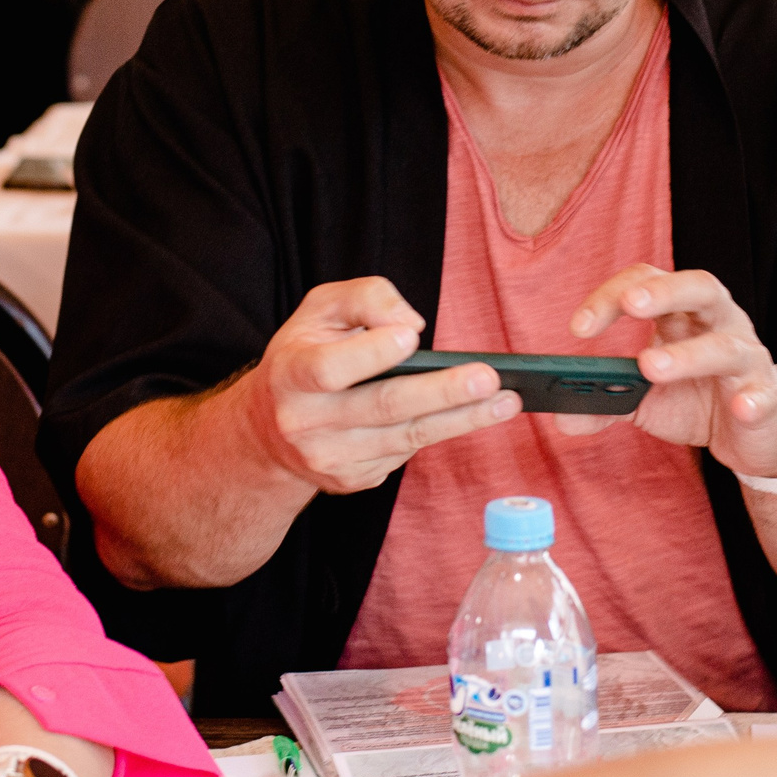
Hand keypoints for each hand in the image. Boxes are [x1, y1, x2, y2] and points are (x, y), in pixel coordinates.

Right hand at [240, 277, 518, 494]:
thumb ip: (364, 298)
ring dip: (461, 419)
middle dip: (440, 393)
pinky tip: (475, 416)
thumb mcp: (320, 310)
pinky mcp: (354, 478)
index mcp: (291, 374)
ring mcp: (331, 457)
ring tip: (506, 401)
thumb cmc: (305, 354)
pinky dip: (441, 431)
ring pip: (405, 437)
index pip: (330, 367)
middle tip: (487, 378)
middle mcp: (306, 422)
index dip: (372, 353)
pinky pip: (404, 453)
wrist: (270, 430)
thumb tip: (410, 323)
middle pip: (381, 407)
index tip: (413, 335)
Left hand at [569, 265, 776, 481]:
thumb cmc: (697, 401)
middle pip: (699, 288)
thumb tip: (562, 418)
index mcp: (684, 313)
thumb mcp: (645, 401)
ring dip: (688, 355)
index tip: (578, 328)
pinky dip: (751, 400)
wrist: (755, 436)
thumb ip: (606, 404)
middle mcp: (719, 324)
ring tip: (651, 367)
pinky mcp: (766, 399)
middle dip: (663, 292)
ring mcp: (748, 360)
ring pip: (725, 345)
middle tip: (629, 306)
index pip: (647, 283)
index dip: (612, 296)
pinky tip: (738, 408)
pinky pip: (761, 395)